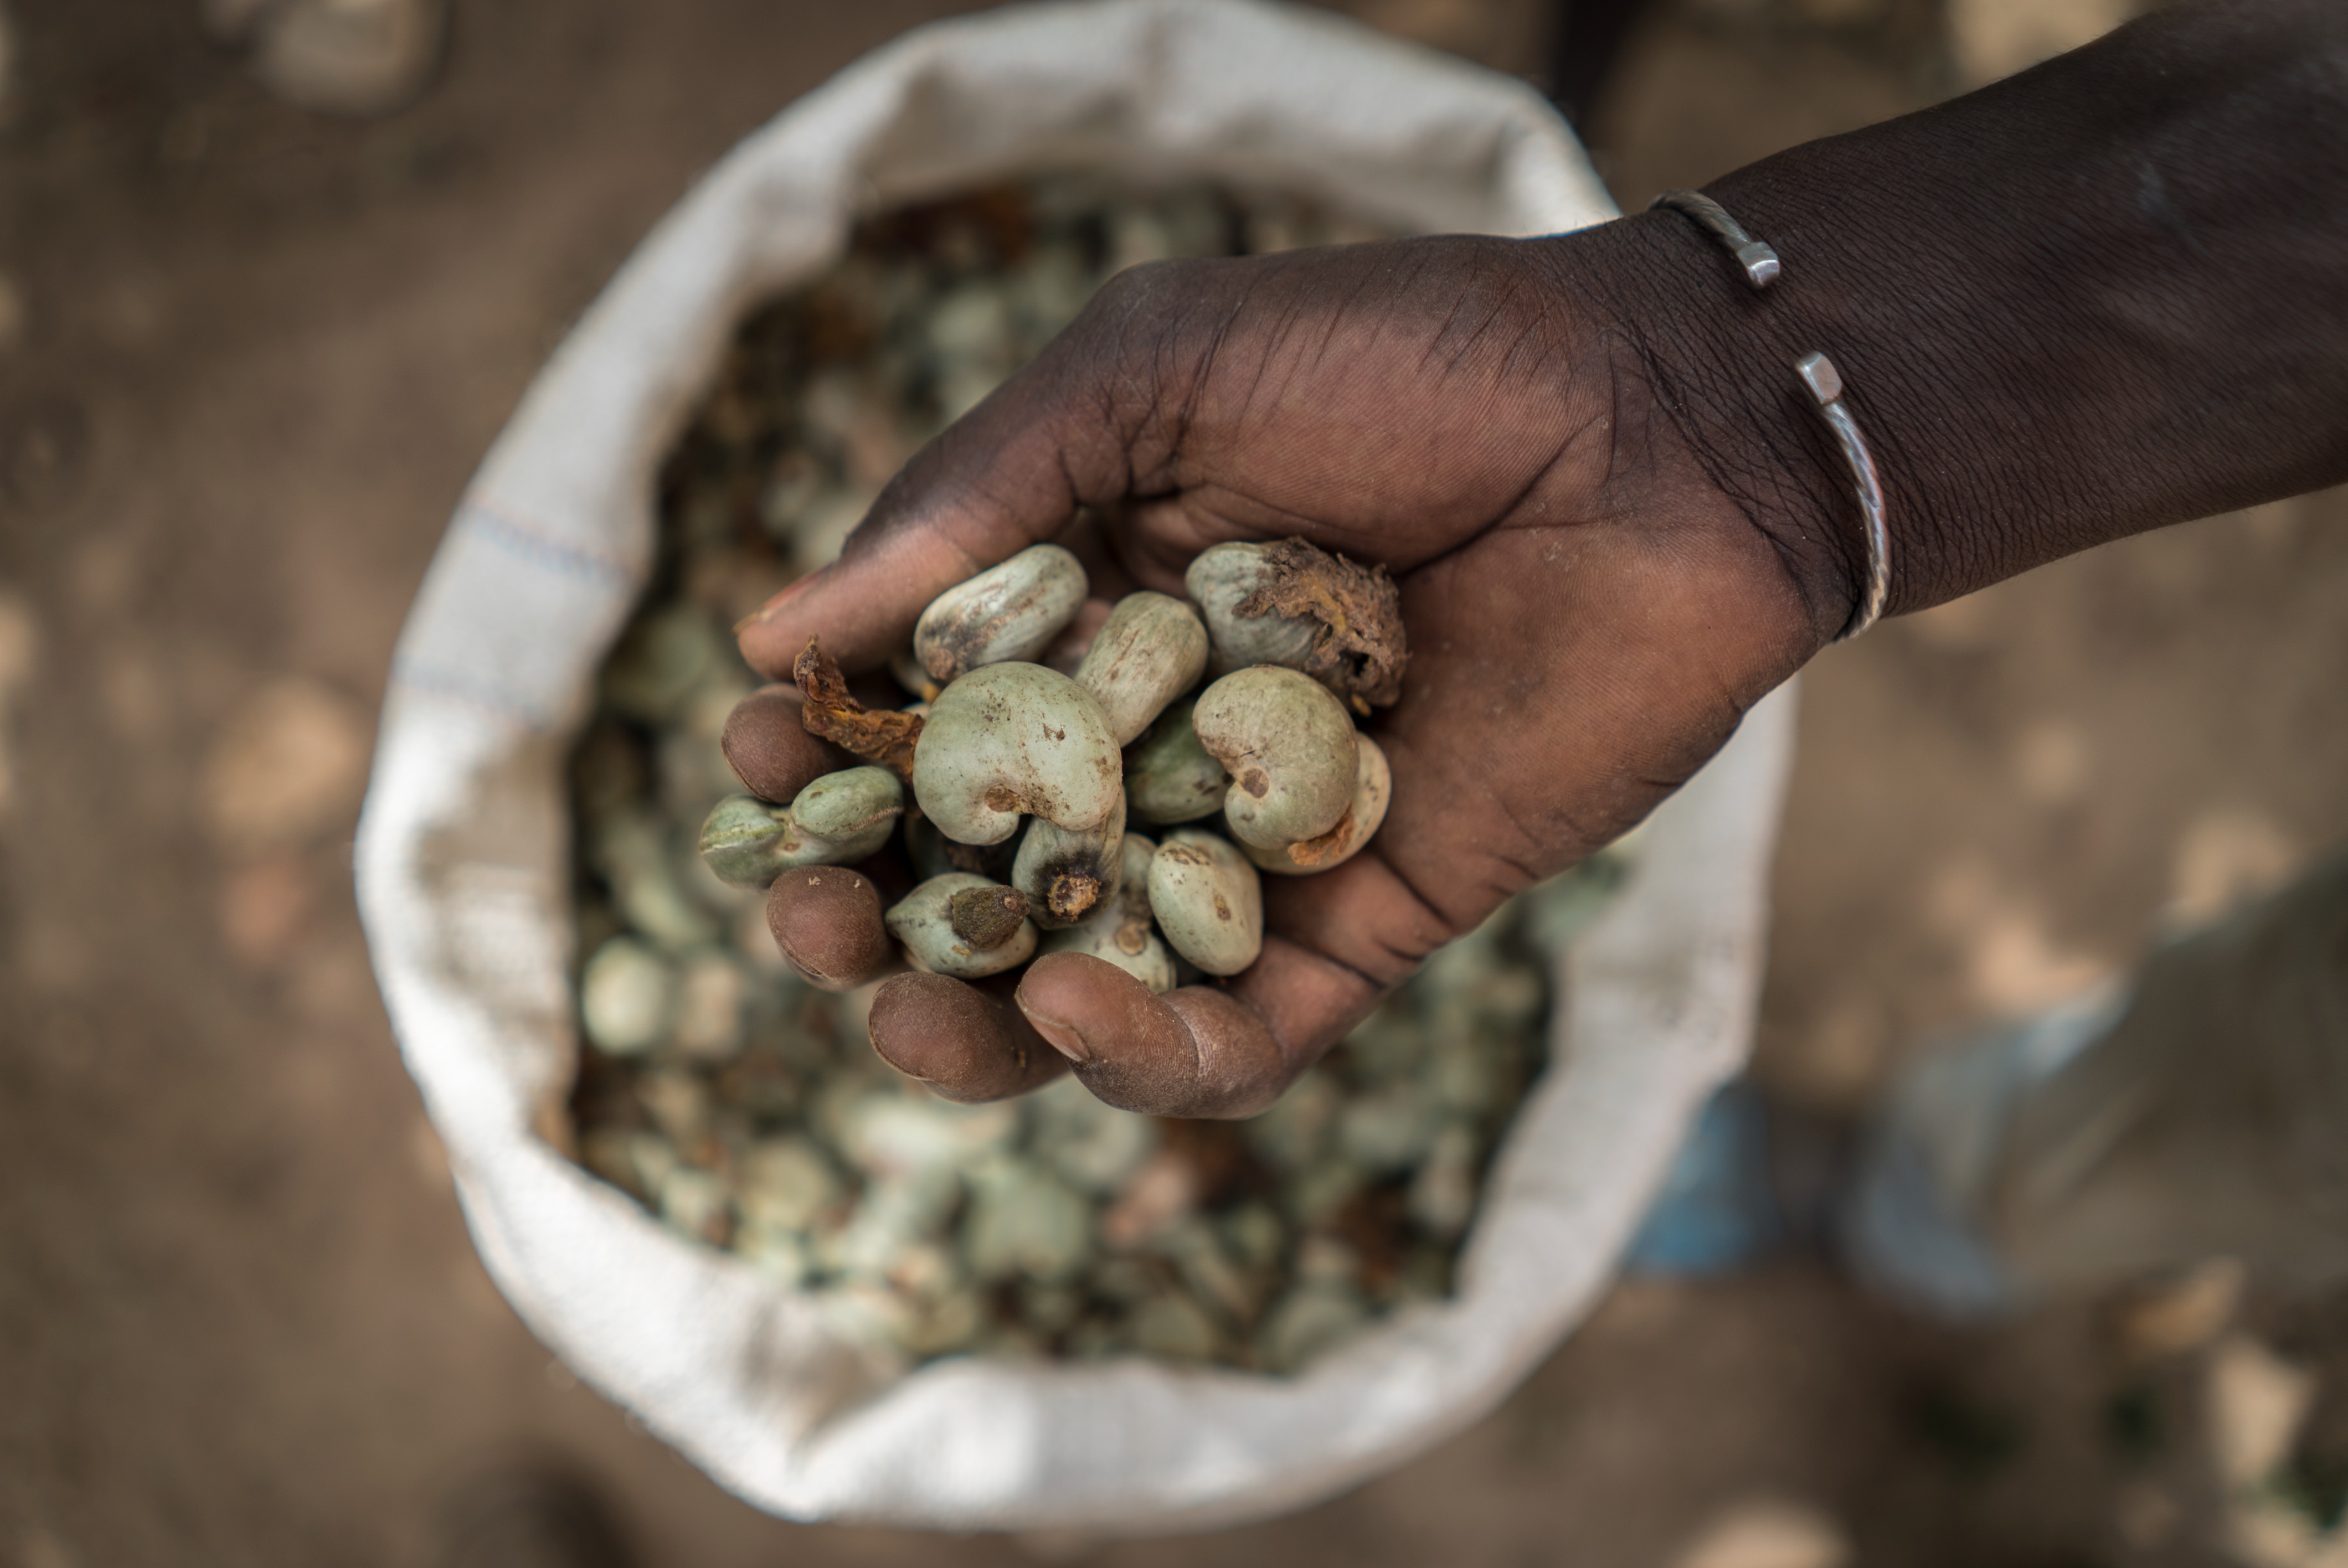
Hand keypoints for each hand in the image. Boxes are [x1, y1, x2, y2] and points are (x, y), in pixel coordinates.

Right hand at [735, 230, 1837, 1115]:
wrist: (1653, 429)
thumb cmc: (1409, 362)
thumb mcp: (1156, 373)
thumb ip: (977, 500)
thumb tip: (775, 636)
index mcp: (1080, 617)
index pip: (912, 728)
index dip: (816, 759)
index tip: (753, 755)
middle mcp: (1151, 748)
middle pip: (975, 878)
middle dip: (867, 915)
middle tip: (808, 920)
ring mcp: (1251, 849)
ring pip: (1080, 988)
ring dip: (973, 1025)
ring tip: (905, 1010)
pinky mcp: (1364, 923)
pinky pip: (1239, 1036)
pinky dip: (1149, 1052)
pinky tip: (1073, 1008)